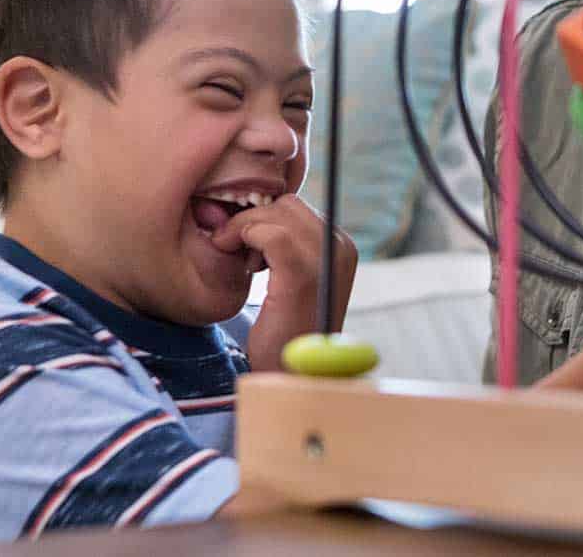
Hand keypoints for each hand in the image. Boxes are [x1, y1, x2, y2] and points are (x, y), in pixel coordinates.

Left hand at [210, 195, 357, 371]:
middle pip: (286, 205)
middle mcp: (341, 248)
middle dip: (253, 220)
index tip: (246, 246)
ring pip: (274, 214)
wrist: (290, 378)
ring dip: (244, 230)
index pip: (296, 208)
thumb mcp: (293, 279)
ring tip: (242, 264)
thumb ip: (288, 246)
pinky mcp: (302, 274)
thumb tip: (259, 208)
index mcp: (342, 248)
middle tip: (240, 254)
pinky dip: (243, 238)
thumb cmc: (286, 333)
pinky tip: (241, 265)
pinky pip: (267, 232)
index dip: (263, 218)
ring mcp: (325, 259)